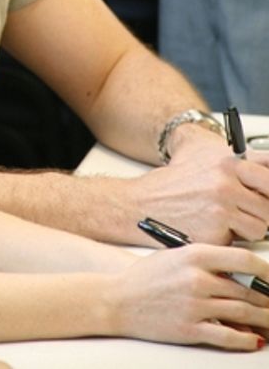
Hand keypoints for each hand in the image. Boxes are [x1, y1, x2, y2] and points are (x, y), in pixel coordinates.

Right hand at [111, 244, 268, 349]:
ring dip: (263, 318)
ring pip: (243, 313)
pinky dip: (246, 339)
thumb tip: (240, 273)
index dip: (265, 269)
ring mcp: (195, 305)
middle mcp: (197, 279)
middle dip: (267, 297)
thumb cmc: (146, 277)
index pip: (243, 259)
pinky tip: (254, 338)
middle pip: (248, 289)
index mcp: (194, 255)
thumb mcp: (175, 256)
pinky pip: (228, 336)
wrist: (118, 299)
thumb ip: (206, 260)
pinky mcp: (190, 329)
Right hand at [132, 133, 268, 243]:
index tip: (267, 192)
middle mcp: (226, 184)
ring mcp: (220, 210)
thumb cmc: (176, 180)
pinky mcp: (215, 234)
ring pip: (260, 227)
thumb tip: (268, 176)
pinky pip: (240, 243)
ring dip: (249, 227)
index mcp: (228, 162)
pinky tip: (213, 228)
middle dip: (261, 211)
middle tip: (247, 209)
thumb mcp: (208, 157)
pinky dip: (230, 239)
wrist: (144, 202)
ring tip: (228, 219)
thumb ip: (242, 163)